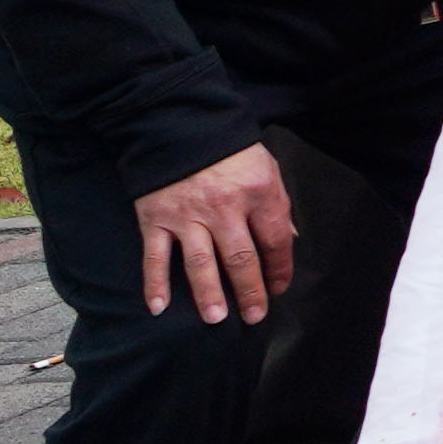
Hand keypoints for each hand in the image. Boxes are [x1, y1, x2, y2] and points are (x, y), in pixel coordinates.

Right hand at [135, 142, 299, 324]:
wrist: (178, 124)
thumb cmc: (229, 151)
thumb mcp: (265, 168)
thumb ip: (275, 205)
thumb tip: (287, 241)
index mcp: (257, 192)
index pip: (274, 240)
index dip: (279, 268)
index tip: (278, 288)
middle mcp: (224, 207)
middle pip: (240, 258)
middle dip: (250, 291)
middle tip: (254, 316)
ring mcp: (186, 215)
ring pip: (200, 263)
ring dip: (208, 294)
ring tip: (215, 319)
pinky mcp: (155, 218)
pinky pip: (154, 256)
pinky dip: (154, 283)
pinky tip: (158, 308)